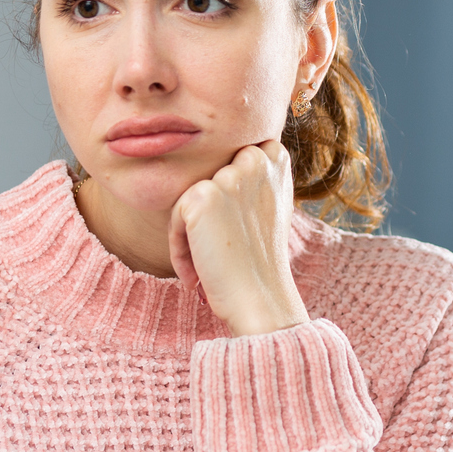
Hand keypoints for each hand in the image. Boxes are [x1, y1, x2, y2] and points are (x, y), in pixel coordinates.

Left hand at [167, 140, 309, 336]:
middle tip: (223, 242)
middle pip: (208, 173)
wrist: (260, 297)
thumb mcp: (272, 202)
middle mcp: (256, 160)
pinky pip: (176, 214)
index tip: (240, 224)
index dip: (229, 191)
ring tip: (208, 262)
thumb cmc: (262, 258)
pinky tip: (197, 271)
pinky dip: (179, 246)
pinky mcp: (202, 196)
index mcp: (276, 158)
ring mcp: (229, 176)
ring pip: (190, 196)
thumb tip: (223, 163)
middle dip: (208, 206)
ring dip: (190, 229)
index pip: (233, 154)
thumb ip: (255, 173)